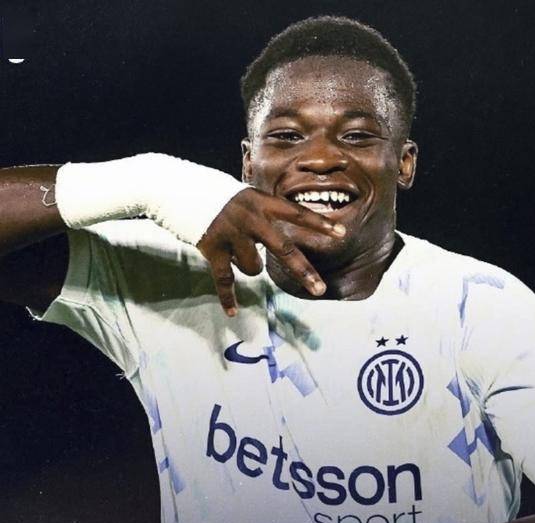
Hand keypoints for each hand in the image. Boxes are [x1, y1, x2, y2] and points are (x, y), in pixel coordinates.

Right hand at [196, 186, 345, 315]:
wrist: (188, 193)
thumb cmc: (228, 200)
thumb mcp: (253, 198)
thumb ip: (272, 215)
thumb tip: (292, 244)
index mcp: (263, 203)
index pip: (297, 213)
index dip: (320, 223)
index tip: (342, 233)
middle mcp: (250, 218)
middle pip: (283, 248)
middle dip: (303, 271)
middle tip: (320, 289)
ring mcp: (232, 234)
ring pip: (253, 267)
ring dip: (252, 267)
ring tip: (240, 254)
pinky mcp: (213, 249)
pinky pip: (224, 279)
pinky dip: (227, 296)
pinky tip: (233, 312)